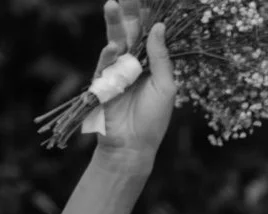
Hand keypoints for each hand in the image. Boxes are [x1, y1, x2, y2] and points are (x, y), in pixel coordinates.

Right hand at [88, 0, 175, 164]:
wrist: (133, 145)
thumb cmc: (153, 119)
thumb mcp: (165, 87)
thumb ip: (161, 58)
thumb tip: (158, 27)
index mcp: (149, 63)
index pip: (147, 33)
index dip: (146, 15)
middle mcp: (131, 63)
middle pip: (128, 31)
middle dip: (127, 11)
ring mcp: (115, 71)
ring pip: (113, 41)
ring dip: (112, 24)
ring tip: (112, 4)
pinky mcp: (101, 82)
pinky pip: (104, 65)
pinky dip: (108, 56)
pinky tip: (114, 48)